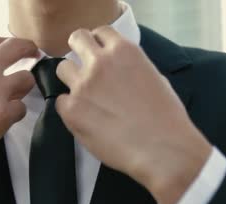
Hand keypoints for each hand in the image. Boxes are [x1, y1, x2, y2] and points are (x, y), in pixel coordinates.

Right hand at [0, 37, 37, 203]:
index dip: (7, 48)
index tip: (13, 52)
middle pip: (20, 47)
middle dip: (29, 52)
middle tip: (33, 59)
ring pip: (27, 80)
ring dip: (21, 90)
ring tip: (11, 101)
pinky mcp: (1, 114)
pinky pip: (21, 110)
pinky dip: (13, 116)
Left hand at [55, 26, 211, 203]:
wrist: (161, 149)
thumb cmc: (165, 118)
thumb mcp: (154, 78)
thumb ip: (129, 67)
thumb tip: (117, 71)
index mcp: (124, 51)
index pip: (100, 32)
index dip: (98, 44)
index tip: (98, 55)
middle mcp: (100, 63)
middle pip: (76, 40)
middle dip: (79, 52)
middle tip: (84, 69)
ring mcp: (83, 85)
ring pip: (62, 69)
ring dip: (71, 79)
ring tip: (85, 97)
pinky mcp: (71, 109)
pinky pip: (60, 102)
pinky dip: (69, 109)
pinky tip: (86, 120)